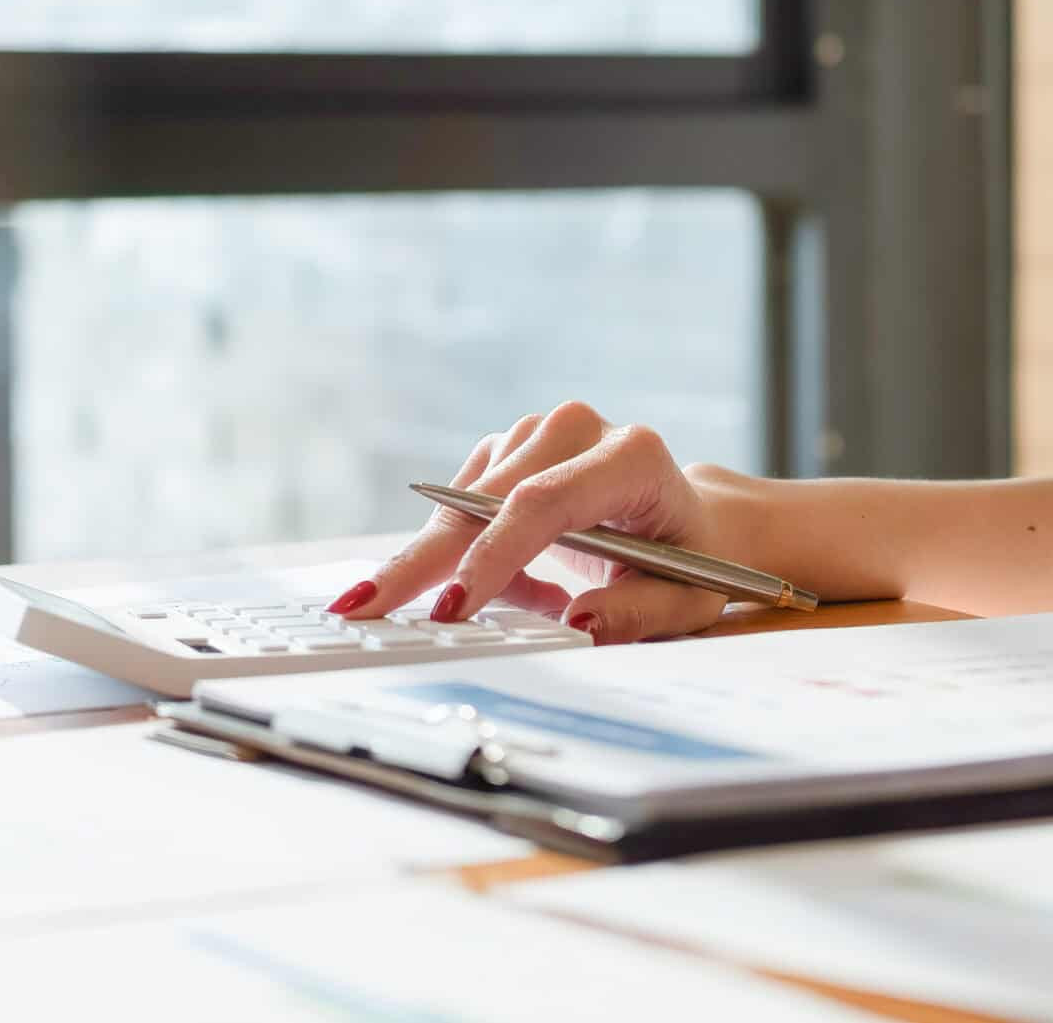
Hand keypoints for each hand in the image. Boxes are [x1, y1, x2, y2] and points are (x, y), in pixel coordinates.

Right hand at [322, 401, 749, 642]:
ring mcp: (533, 433)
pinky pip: (458, 510)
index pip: (544, 502)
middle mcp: (576, 428)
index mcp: (632, 456)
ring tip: (482, 604)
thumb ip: (639, 614)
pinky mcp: (504, 450)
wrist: (689, 521)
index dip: (494, 556)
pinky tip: (515, 583)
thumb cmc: (690, 562)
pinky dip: (464, 556)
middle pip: (482, 499)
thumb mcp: (687, 601)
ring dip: (443, 565)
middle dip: (423, 560)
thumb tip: (578, 623)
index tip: (454, 607)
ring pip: (457, 505)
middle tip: (363, 606)